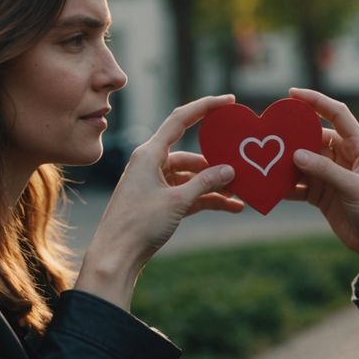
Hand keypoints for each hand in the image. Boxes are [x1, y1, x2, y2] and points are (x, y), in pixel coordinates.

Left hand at [75, 95, 244, 309]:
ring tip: (241, 193)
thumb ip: (205, 182)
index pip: (180, 119)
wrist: (115, 257)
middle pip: (191, 155)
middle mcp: (151, 164)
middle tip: (243, 164)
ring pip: (192, 177)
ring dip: (215, 185)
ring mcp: (155, 184)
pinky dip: (207, 199)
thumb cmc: (138, 225)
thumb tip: (230, 169)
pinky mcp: (159, 203)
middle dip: (217, 162)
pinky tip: (231, 207)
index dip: (205, 107)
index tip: (229, 101)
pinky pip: (188, 194)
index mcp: (149, 154)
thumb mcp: (177, 201)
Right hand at [288, 88, 358, 283]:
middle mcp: (344, 156)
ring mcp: (331, 175)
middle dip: (293, 135)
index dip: (316, 101)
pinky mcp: (322, 193)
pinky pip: (299, 183)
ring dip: (285, 161)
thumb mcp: (354, 188)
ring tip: (264, 159)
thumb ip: (325, 170)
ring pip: (303, 160)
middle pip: (314, 137)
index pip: (337, 114)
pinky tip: (269, 185)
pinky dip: (285, 184)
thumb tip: (296, 154)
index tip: (292, 94)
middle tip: (269, 133)